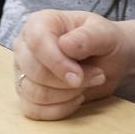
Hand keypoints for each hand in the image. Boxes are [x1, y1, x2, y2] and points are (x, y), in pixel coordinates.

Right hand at [12, 9, 128, 119]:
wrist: (111, 60)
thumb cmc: (105, 42)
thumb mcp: (106, 34)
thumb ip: (88, 37)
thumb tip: (65, 46)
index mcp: (40, 23)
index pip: (37, 43)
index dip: (57, 63)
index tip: (79, 76)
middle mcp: (25, 46)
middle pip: (35, 72)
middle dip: (69, 81)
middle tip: (97, 75)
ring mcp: (23, 71)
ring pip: (35, 93)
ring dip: (67, 95)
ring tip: (88, 83)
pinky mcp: (27, 94)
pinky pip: (33, 110)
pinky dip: (59, 109)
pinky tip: (77, 98)